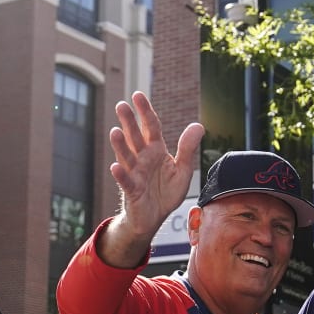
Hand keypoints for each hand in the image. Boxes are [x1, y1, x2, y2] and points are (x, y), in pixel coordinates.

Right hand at [109, 92, 204, 237]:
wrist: (155, 217)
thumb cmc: (166, 192)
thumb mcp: (182, 170)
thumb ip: (187, 149)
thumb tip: (198, 125)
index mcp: (156, 151)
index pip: (150, 127)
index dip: (145, 111)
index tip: (137, 95)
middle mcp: (143, 158)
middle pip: (135, 137)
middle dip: (128, 122)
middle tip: (121, 105)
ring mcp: (135, 173)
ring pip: (127, 156)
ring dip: (120, 145)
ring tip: (115, 131)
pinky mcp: (132, 190)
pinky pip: (126, 181)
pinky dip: (121, 174)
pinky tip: (116, 167)